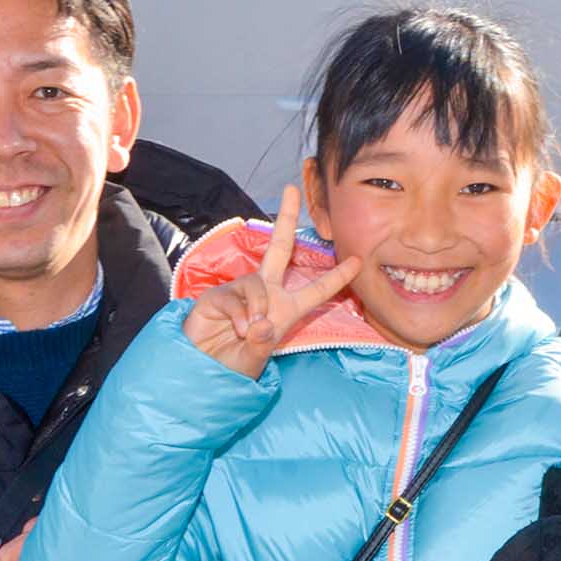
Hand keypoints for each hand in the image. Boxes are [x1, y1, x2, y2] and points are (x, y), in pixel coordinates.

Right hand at [182, 186, 361, 377]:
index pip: (316, 290)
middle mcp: (265, 293)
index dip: (337, 276)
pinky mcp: (217, 294)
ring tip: (248, 332)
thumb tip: (262, 323)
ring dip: (256, 309)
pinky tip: (235, 329)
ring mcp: (240, 291)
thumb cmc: (233, 365)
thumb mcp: (255, 359)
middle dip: (285, 218)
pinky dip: (239, 315)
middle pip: (279, 248)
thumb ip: (262, 343)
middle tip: (291, 189)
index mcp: (285, 309)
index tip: (358, 261)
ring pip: (257, 285)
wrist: (201, 370)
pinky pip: (235, 296)